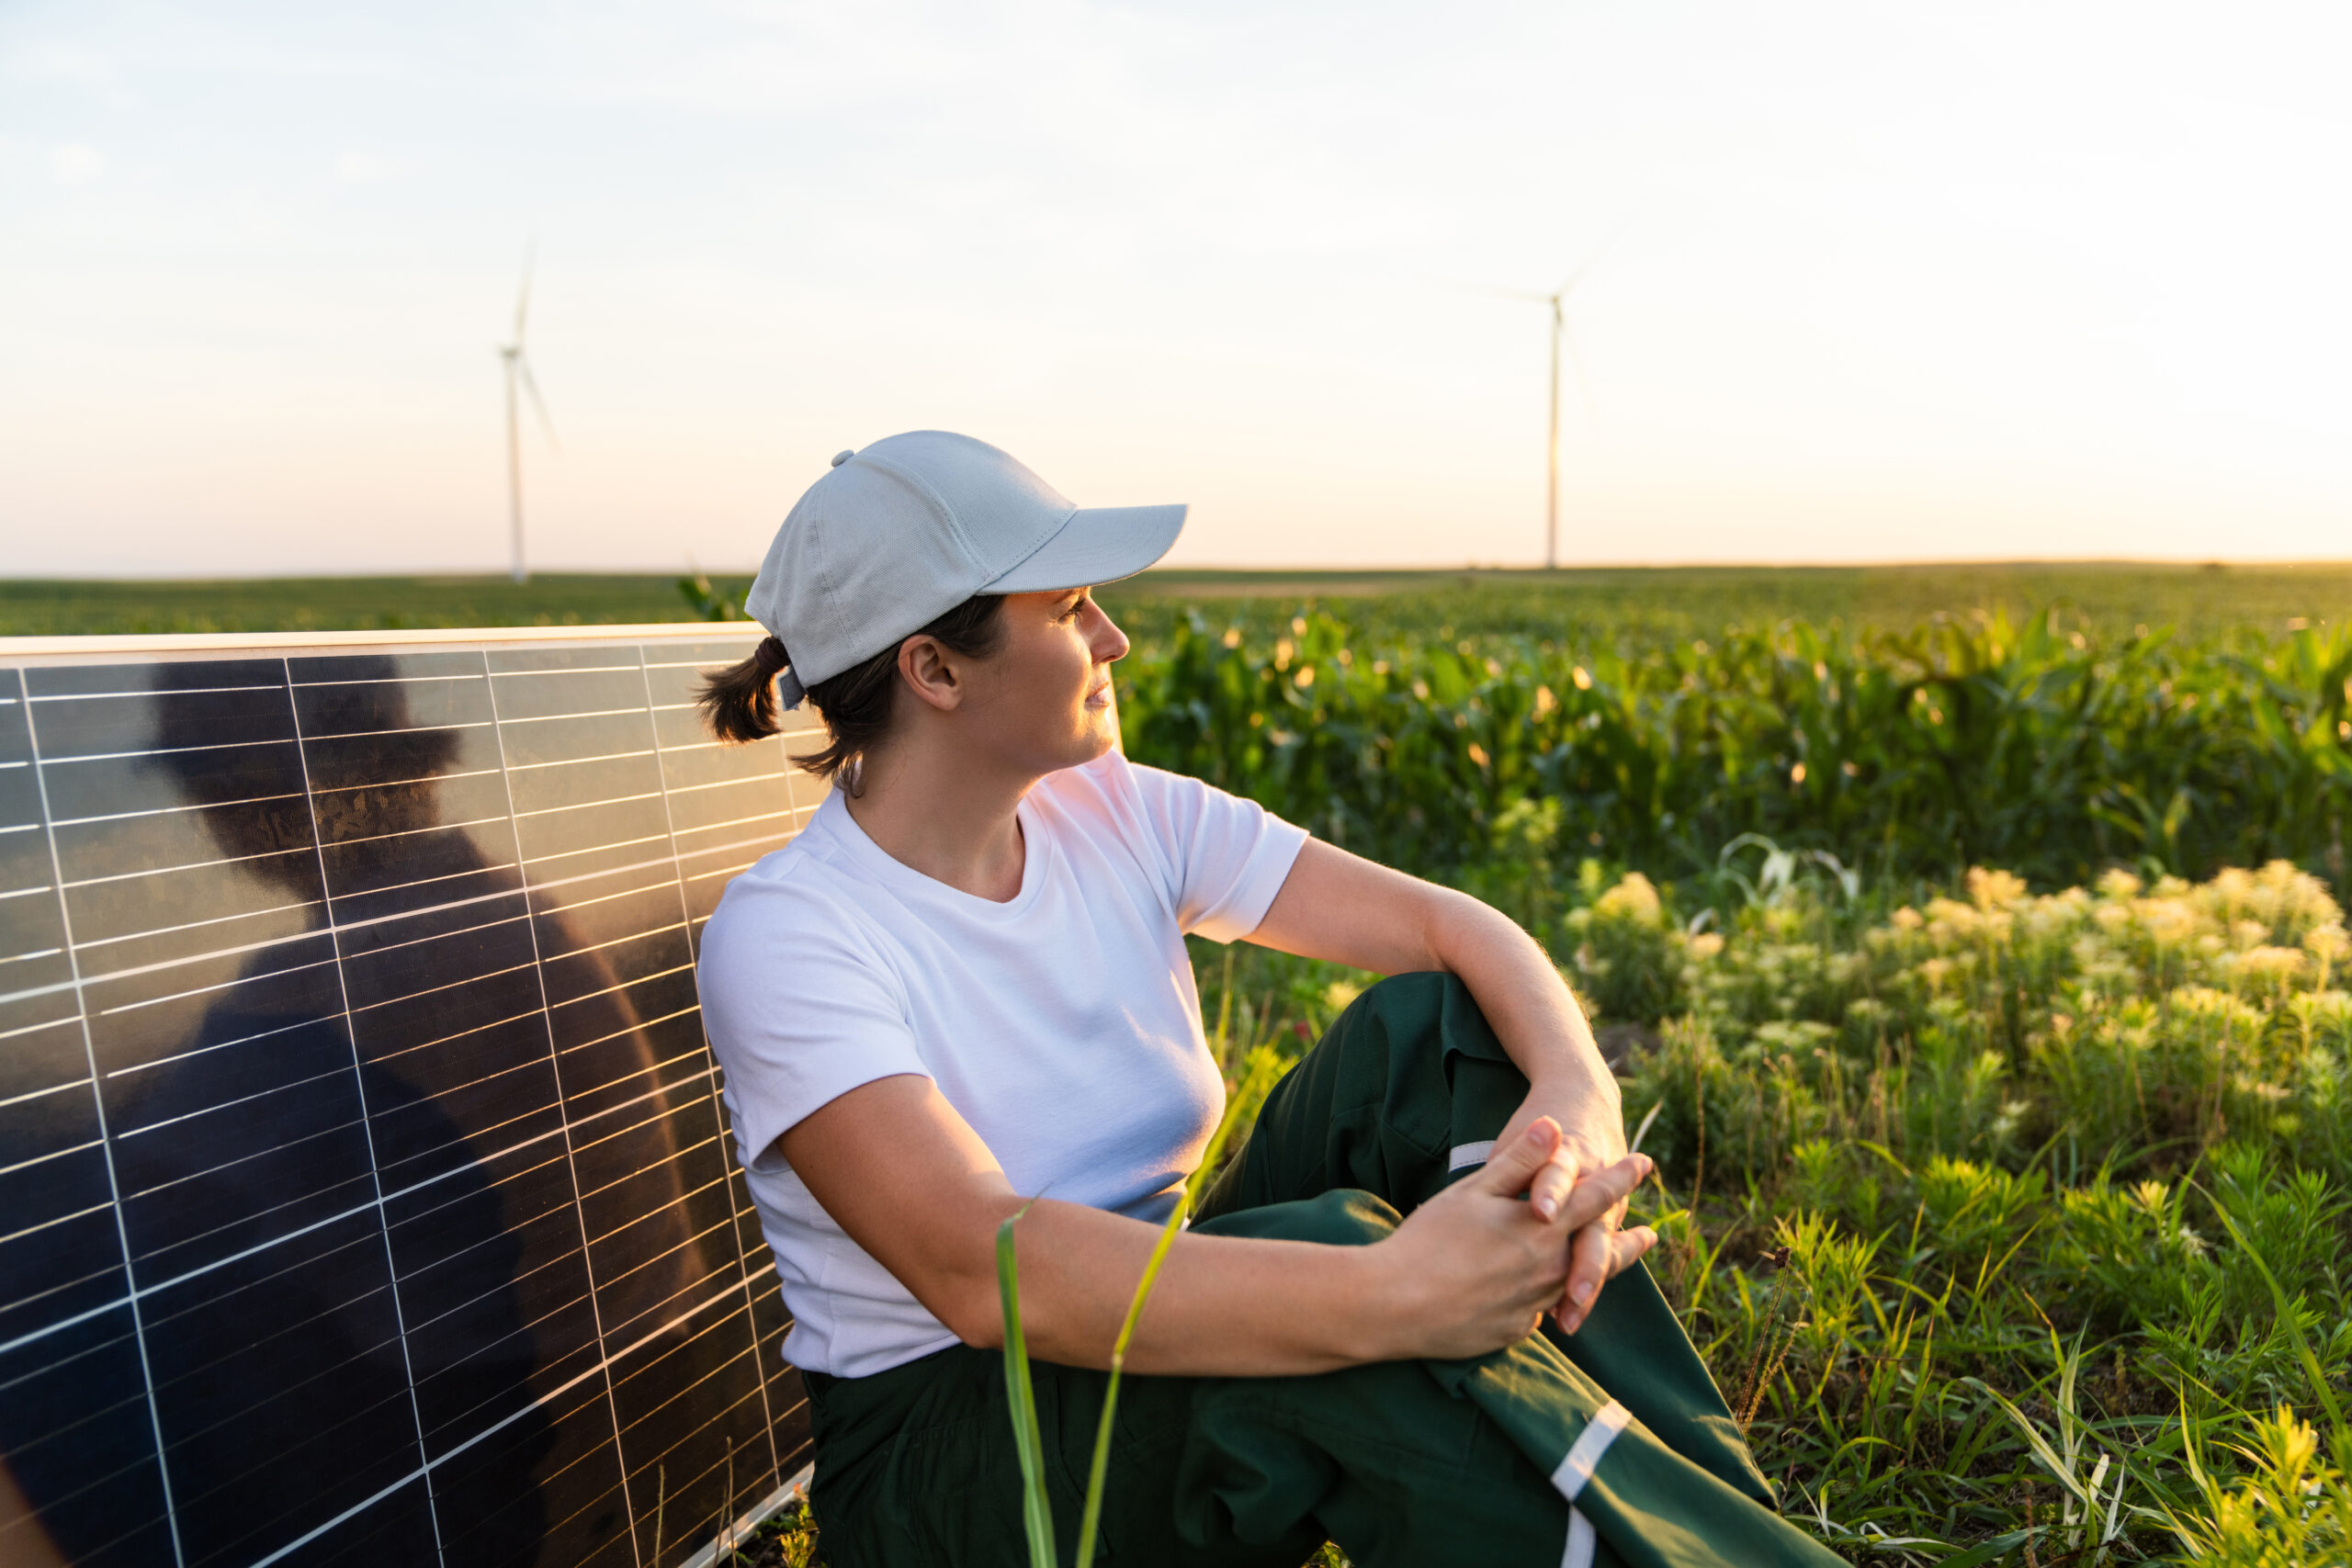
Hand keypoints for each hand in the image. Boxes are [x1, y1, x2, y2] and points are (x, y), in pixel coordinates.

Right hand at [1372, 1118, 1652, 1359]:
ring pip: (1571, 1284)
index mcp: (1542, 1230)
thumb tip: (1553, 1127)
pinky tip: (1538, 1297)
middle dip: (1628, 1243)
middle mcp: (1548, 1270)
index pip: (1596, 1198)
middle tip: (1651, 1235)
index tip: (1645, 1164)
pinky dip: (1546, 1299)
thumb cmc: (1429, 1241)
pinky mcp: (1513, 1332)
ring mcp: (1533, 1306)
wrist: (1395, 1305)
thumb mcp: (1473, 1191)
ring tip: (1600, 1266)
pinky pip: (1538, 1310)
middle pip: (1601, 1252)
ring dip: (1590, 1272)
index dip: (1621, 1178)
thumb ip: (1519, 1162)